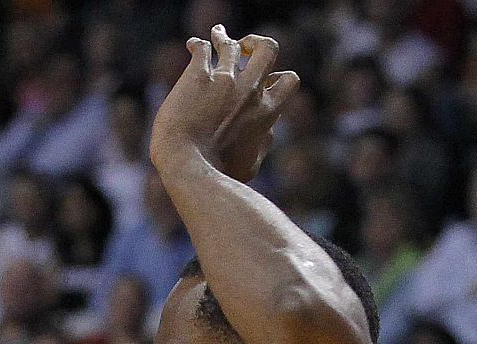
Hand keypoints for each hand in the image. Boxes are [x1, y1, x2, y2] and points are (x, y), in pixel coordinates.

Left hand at [148, 26, 299, 181]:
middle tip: (246, 48)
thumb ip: (263, 145)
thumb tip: (269, 133)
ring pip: (232, 44)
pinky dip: (198, 44)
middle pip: (268, 50)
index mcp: (267, 111)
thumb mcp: (251, 165)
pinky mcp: (198, 76)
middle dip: (258, 44)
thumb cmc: (219, 175)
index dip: (278, 78)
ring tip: (218, 35)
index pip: (287, 81)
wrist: (189, 166)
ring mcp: (224, 80)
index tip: (266, 82)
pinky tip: (193, 46)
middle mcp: (250, 91)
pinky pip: (202, 48)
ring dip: (225, 37)